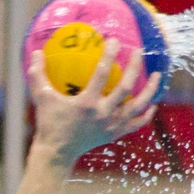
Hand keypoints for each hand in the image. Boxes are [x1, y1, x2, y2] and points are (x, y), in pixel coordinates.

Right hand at [28, 40, 158, 165]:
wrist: (57, 153)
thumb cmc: (48, 124)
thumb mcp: (41, 98)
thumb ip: (37, 75)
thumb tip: (36, 52)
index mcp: (86, 104)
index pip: (102, 74)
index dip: (109, 55)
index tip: (114, 40)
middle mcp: (102, 114)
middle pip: (125, 88)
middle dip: (134, 67)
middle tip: (138, 51)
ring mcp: (111, 125)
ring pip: (137, 106)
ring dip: (150, 90)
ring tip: (157, 75)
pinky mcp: (115, 134)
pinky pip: (136, 123)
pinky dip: (146, 114)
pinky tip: (152, 104)